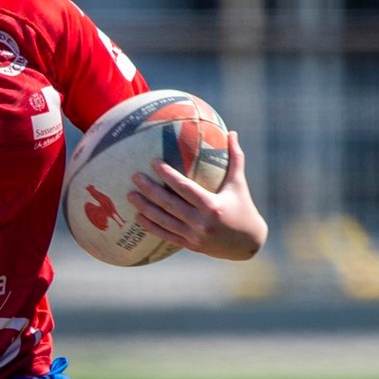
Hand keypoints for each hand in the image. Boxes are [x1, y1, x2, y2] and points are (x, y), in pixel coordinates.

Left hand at [129, 130, 266, 260]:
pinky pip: (165, 235)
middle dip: (150, 190)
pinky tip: (138, 217)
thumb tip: (232, 133)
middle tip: (135, 176)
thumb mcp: (239, 184)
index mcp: (212, 205)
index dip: (167, 175)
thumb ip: (235, 159)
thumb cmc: (244, 208)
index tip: (153, 162)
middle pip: (169, 204)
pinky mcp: (189, 245)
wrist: (248, 244)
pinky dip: (151, 226)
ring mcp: (193, 236)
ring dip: (145, 208)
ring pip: (163, 221)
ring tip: (130, 195)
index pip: (184, 188)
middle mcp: (201, 222)